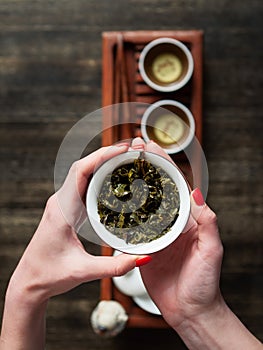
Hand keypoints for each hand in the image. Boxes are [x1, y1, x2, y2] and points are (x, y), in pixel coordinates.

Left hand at [8, 143, 148, 302]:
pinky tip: (114, 179)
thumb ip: (115, 267)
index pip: (80, 171)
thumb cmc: (49, 275)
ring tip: (126, 160)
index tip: (123, 150)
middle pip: (83, 166)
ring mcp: (63, 204)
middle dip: (107, 154)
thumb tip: (142, 258)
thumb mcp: (83, 271)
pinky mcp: (67, 209)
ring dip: (103, 163)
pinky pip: (83, 185)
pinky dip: (99, 176)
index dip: (102, 156)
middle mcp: (60, 202)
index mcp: (61, 210)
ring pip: (83, 174)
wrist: (30, 282)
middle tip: (131, 152)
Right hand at [135, 139, 223, 327]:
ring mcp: (156, 234)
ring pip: (142, 204)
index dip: (164, 165)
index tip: (151, 148)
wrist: (190, 310)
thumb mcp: (212, 250)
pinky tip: (114, 202)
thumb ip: (208, 223)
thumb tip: (199, 194)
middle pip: (156, 189)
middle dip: (145, 168)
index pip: (176, 185)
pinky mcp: (143, 247)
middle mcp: (171, 223)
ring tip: (119, 168)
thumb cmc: (205, 282)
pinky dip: (123, 213)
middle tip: (131, 150)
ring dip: (133, 185)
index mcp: (188, 219)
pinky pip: (131, 227)